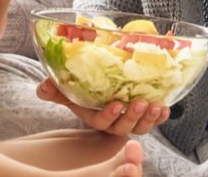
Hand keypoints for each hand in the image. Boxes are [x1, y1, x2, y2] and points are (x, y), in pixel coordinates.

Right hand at [36, 79, 169, 135]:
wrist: (101, 80)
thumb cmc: (81, 87)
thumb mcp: (66, 87)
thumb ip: (53, 89)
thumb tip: (42, 87)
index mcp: (94, 116)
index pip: (101, 122)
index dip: (109, 115)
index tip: (117, 104)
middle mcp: (113, 123)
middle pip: (123, 127)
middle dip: (132, 116)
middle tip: (140, 102)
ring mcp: (129, 120)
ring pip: (140, 127)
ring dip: (149, 118)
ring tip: (156, 105)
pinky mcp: (143, 116)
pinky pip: (153, 121)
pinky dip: (160, 117)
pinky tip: (165, 108)